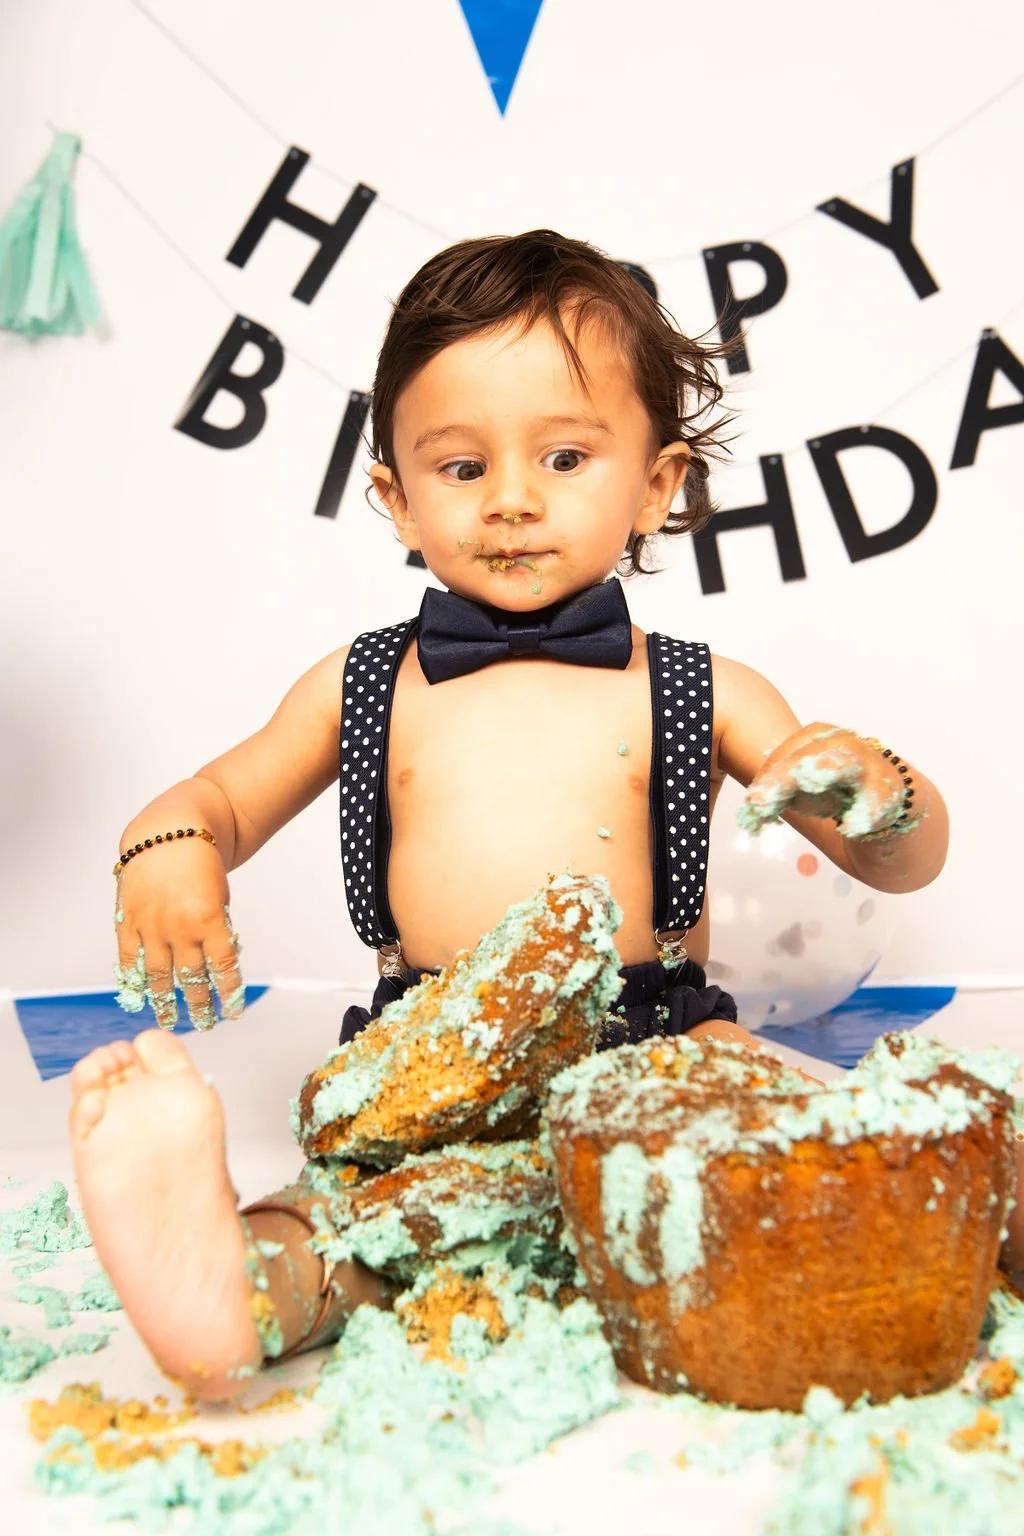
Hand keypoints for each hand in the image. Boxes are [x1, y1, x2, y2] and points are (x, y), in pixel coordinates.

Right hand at [113, 839, 245, 1030]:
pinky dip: (134, 980)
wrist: (168, 834)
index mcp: (210, 919)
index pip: (223, 967)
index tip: (233, 1013)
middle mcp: (179, 926)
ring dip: (165, 1002)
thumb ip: (218, 931)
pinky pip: (129, 960)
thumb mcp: (221, 898)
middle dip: (199, 1005)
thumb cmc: (201, 867)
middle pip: (191, 978)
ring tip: (171, 1020)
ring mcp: (151, 925)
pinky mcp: (128, 921)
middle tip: (205, 1024)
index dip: (228, 994)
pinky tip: (139, 996)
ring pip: (158, 976)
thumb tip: (218, 969)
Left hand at [738, 723, 908, 840]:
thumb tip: (753, 807)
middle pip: (813, 753)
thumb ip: (779, 796)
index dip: (769, 774)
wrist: (892, 817)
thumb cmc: (841, 797)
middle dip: (784, 775)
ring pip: (848, 763)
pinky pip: (880, 801)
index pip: (790, 749)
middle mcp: (847, 746)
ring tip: (809, 780)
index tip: (754, 802)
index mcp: (823, 740)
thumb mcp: (805, 795)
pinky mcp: (893, 794)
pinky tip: (850, 827)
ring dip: (827, 770)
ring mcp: (872, 768)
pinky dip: (866, 812)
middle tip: (759, 800)